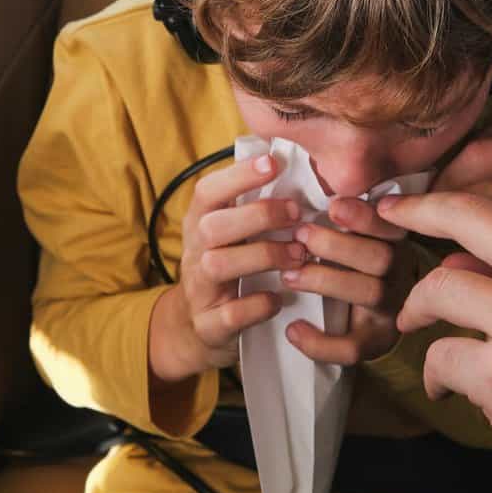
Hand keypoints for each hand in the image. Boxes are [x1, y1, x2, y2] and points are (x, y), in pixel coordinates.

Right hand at [149, 154, 304, 381]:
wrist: (197, 329)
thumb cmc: (228, 267)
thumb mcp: (232, 235)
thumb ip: (253, 206)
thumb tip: (296, 166)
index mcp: (200, 223)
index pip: (208, 191)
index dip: (238, 175)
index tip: (273, 163)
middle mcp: (194, 252)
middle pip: (212, 225)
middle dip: (257, 215)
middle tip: (296, 213)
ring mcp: (198, 289)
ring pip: (218, 264)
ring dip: (264, 255)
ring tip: (298, 255)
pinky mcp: (209, 325)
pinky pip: (230, 314)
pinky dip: (257, 305)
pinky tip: (279, 298)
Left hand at [281, 197, 417, 363]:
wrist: (365, 314)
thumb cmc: (347, 258)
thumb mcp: (349, 231)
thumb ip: (335, 209)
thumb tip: (294, 169)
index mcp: (392, 239)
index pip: (390, 225)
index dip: (365, 215)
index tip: (333, 205)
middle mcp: (398, 271)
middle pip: (381, 257)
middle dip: (338, 245)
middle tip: (300, 234)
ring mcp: (389, 307)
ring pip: (369, 293)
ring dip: (326, 280)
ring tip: (288, 274)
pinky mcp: (373, 341)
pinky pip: (353, 347)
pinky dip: (321, 342)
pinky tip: (292, 329)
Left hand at [383, 181, 491, 492]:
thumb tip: (462, 254)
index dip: (460, 191)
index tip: (427, 200)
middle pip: (465, 211)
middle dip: (416, 211)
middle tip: (391, 219)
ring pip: (439, 284)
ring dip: (418, 309)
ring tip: (420, 329)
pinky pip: (438, 356)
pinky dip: (434, 377)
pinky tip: (448, 391)